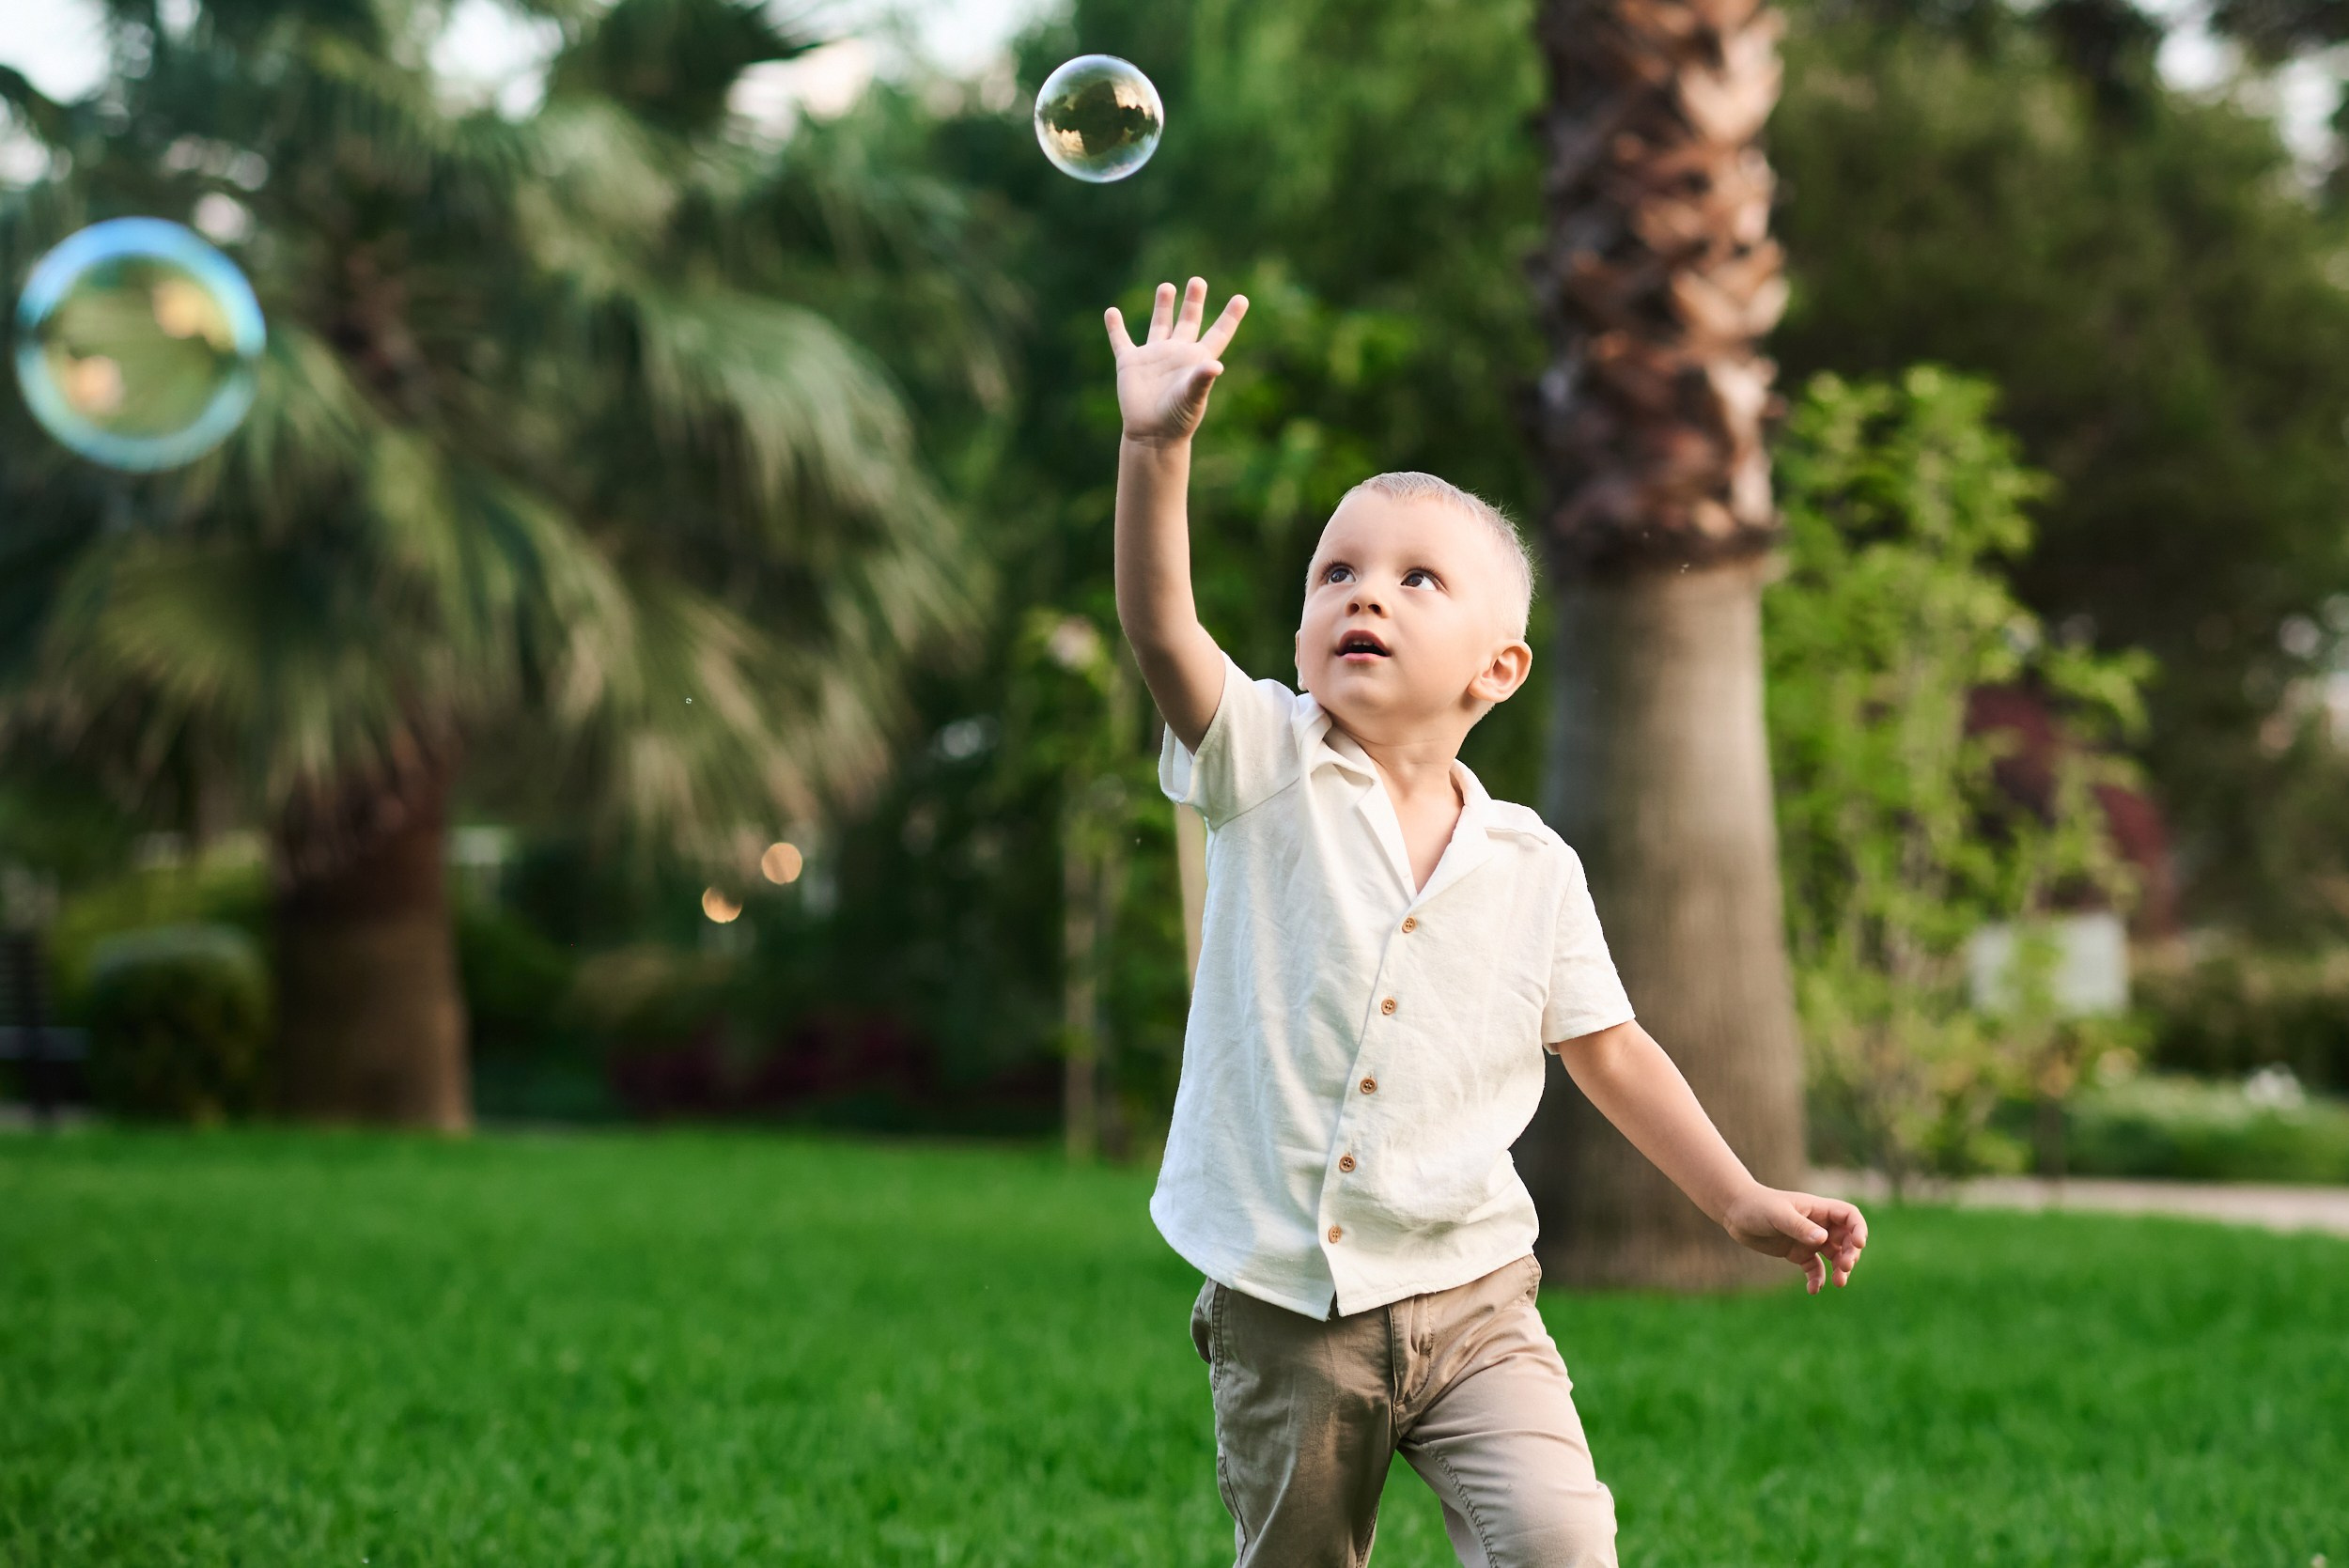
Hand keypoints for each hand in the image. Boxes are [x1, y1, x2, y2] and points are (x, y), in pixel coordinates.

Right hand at [1104, 277, 1247, 446]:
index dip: (1230, 317)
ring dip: (1163, 305)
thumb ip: (1202, 379)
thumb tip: (1216, 366)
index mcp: (1197, 359)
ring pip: (1160, 324)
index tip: (1241, 299)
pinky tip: (1111, 312)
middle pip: (1189, 321)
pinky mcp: (1130, 363)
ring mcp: (1153, 356)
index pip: (1218, 333)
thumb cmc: (1178, 419)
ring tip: (1167, 286)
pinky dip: (1115, 327)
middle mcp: (1177, 353)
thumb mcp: (1193, 398)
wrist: (1152, 434)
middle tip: (1198, 281)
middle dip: (1193, 301)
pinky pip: (1121, 341)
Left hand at [1723, 1185, 1867, 1294]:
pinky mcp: (1798, 1253)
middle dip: (1851, 1254)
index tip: (1859, 1244)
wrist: (1734, 1212)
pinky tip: (1813, 1290)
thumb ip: (1800, 1227)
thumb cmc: (1757, 1206)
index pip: (1849, 1216)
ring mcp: (1809, 1239)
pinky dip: (1817, 1279)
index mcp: (1818, 1209)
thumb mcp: (1778, 1215)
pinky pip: (1815, 1268)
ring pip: (1835, 1256)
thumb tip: (1823, 1239)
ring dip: (1840, 1269)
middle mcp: (1818, 1224)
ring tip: (1838, 1282)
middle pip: (1847, 1239)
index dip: (1859, 1229)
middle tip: (1845, 1268)